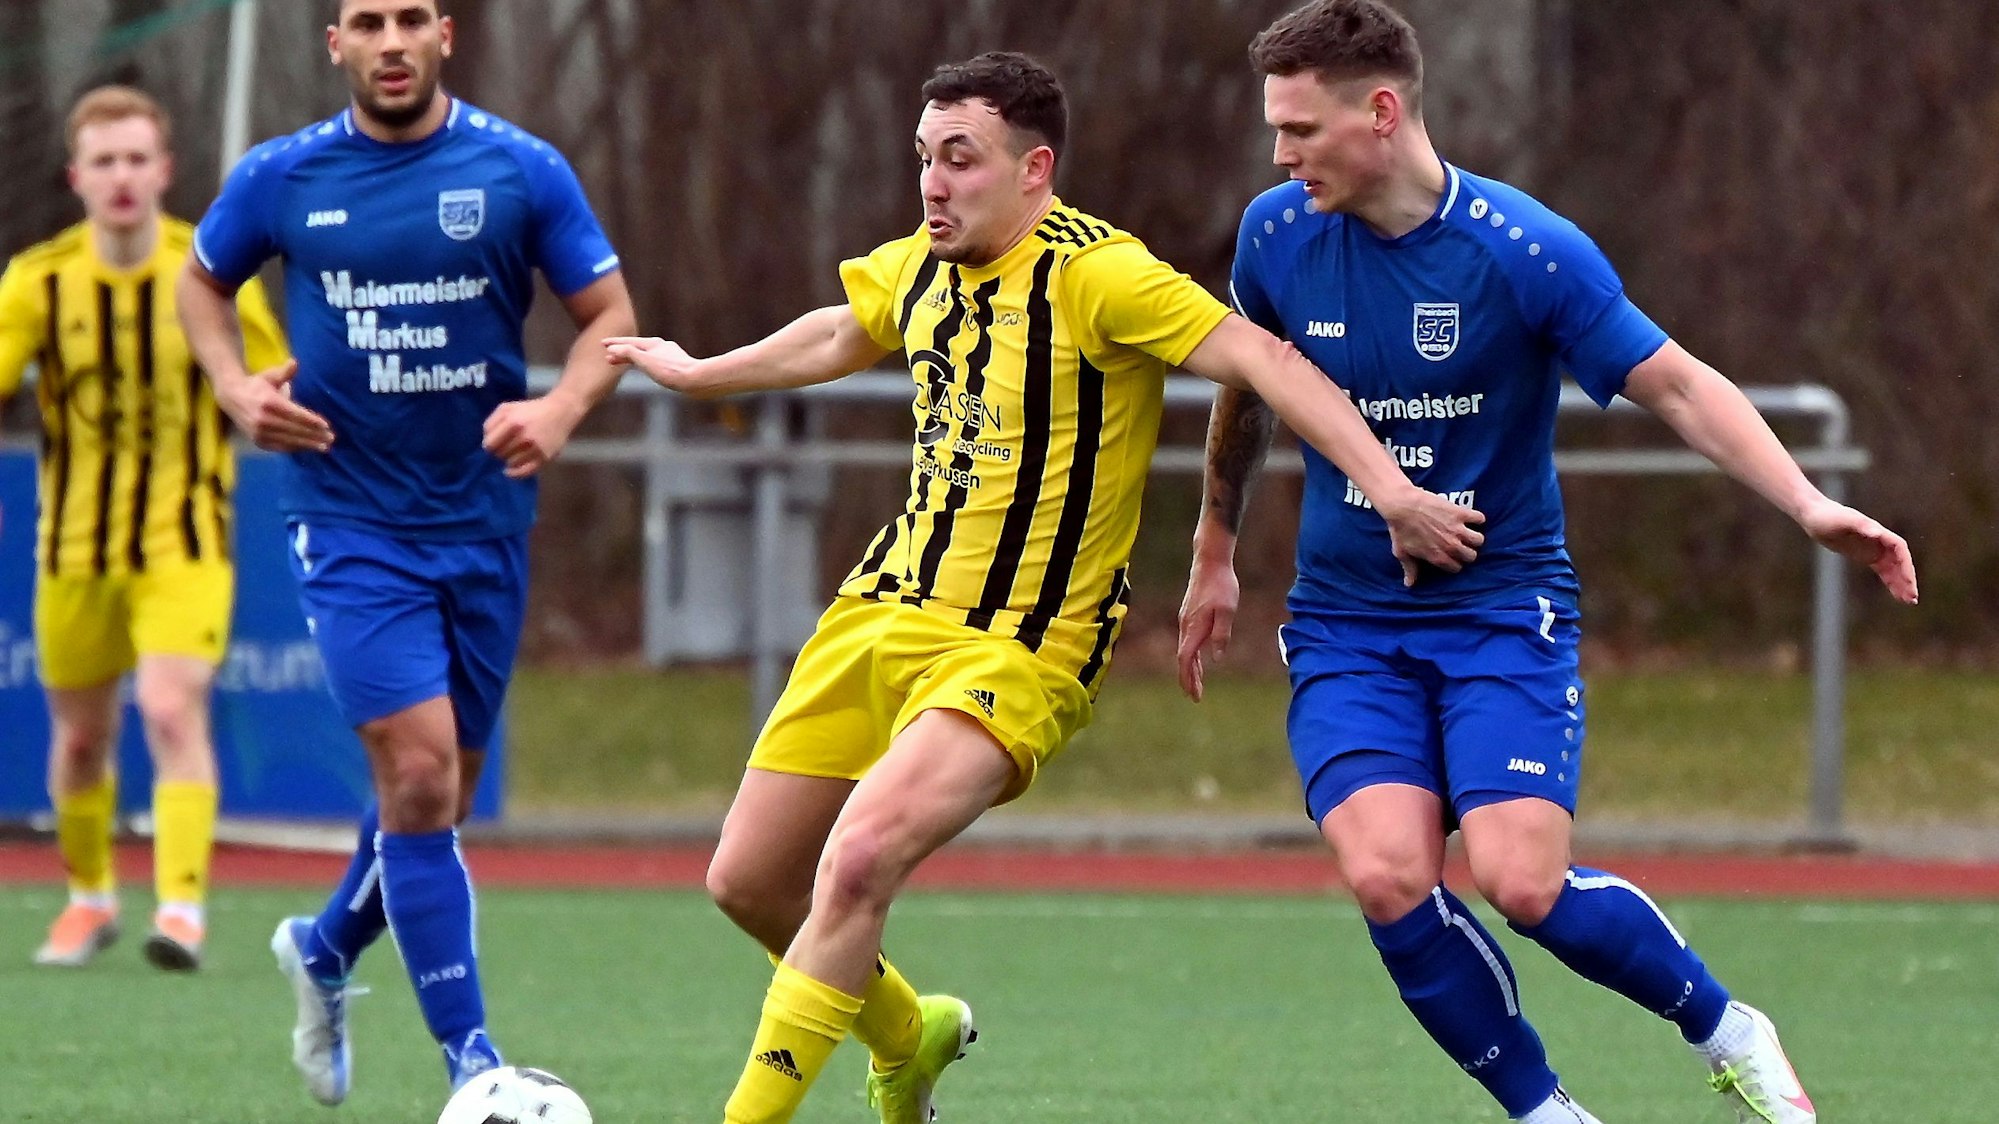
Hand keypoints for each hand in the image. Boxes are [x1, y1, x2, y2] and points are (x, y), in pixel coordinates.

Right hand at [217, 359, 333, 452]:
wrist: (230, 397)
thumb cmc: (256, 385)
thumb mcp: (269, 376)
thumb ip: (284, 372)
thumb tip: (294, 363)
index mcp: (269, 403)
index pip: (295, 415)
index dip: (311, 421)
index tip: (326, 426)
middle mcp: (264, 420)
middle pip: (294, 430)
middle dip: (314, 435)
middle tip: (331, 438)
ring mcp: (260, 432)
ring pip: (288, 441)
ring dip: (307, 445)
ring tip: (324, 447)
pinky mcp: (257, 440)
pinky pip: (279, 447)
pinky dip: (294, 448)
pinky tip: (307, 448)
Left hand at [483, 394, 586, 478]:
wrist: (560, 412)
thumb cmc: (531, 409)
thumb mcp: (507, 408)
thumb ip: (491, 422)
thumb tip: (485, 441)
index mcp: (513, 422)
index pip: (490, 445)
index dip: (490, 445)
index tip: (495, 443)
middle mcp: (524, 436)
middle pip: (500, 455)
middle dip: (501, 451)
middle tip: (508, 446)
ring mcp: (535, 448)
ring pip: (511, 464)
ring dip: (509, 460)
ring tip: (515, 453)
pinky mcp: (545, 457)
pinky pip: (525, 472)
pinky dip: (515, 473)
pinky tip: (511, 471)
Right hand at [604, 336, 703, 393]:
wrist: (696, 380)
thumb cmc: (671, 372)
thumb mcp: (645, 361)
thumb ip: (628, 353)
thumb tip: (613, 349)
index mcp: (654, 344)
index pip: (629, 342)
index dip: (615, 343)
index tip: (602, 343)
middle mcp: (662, 346)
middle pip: (637, 347)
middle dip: (622, 351)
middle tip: (608, 356)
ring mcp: (670, 355)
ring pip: (646, 355)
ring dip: (633, 358)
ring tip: (624, 363)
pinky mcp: (676, 365)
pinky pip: (654, 362)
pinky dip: (644, 364)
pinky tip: (647, 370)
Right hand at [1176, 554, 1241, 701]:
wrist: (1210, 561)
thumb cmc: (1221, 585)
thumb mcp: (1227, 610)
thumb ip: (1221, 634)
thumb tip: (1216, 658)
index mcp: (1194, 627)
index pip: (1186, 659)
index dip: (1188, 678)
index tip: (1194, 694)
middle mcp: (1185, 626)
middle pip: (1183, 658)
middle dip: (1188, 679)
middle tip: (1195, 696)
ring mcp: (1186, 620)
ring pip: (1185, 650)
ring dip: (1190, 669)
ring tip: (1197, 684)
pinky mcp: (1190, 615)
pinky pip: (1188, 641)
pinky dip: (1192, 655)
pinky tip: (1199, 660)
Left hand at [1374, 485, 1484, 587]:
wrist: (1402, 505)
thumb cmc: (1400, 529)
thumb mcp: (1402, 552)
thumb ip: (1409, 569)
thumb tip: (1409, 584)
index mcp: (1438, 557)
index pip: (1457, 568)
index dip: (1454, 563)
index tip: (1452, 558)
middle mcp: (1450, 545)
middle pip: (1471, 556)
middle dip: (1466, 552)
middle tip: (1462, 546)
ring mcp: (1457, 529)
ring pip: (1478, 540)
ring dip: (1474, 537)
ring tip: (1468, 534)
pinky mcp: (1460, 513)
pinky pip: (1479, 519)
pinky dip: (1477, 518)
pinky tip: (1471, 518)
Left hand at [1798, 498, 1917, 603]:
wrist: (1815, 516)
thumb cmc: (1828, 516)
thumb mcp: (1843, 521)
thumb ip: (1862, 526)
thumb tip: (1877, 532)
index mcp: (1878, 531)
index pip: (1899, 548)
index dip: (1905, 564)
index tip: (1908, 581)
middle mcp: (1880, 540)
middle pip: (1901, 561)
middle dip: (1907, 578)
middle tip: (1913, 598)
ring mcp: (1874, 549)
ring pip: (1894, 568)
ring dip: (1902, 583)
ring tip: (1909, 602)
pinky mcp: (1866, 556)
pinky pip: (1884, 571)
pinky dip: (1891, 582)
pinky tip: (1897, 595)